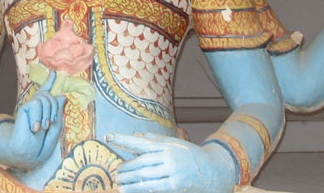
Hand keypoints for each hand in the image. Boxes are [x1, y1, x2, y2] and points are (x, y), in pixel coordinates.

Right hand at [0, 71, 64, 169]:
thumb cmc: (40, 145)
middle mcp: (37, 107)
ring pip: (45, 98)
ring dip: (46, 115)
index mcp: (45, 111)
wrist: (26, 153)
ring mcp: (31, 107)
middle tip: (49, 124)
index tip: (54, 72)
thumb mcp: (54, 129)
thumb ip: (58, 113)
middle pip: (50, 96)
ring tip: (41, 128)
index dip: (51, 81)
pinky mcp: (25, 108)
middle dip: (54, 109)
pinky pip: (37, 103)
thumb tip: (62, 96)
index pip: (48, 93)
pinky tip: (34, 128)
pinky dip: (38, 116)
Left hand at [107, 132, 234, 192]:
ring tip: (119, 183)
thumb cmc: (191, 155)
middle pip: (141, 161)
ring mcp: (172, 170)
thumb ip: (153, 140)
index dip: (123, 139)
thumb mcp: (173, 143)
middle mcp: (168, 155)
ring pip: (146, 175)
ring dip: (130, 180)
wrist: (215, 169)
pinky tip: (132, 189)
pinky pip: (155, 187)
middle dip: (126, 167)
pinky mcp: (176, 184)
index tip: (108, 136)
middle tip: (115, 172)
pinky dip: (141, 188)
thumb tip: (135, 135)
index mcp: (165, 144)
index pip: (140, 141)